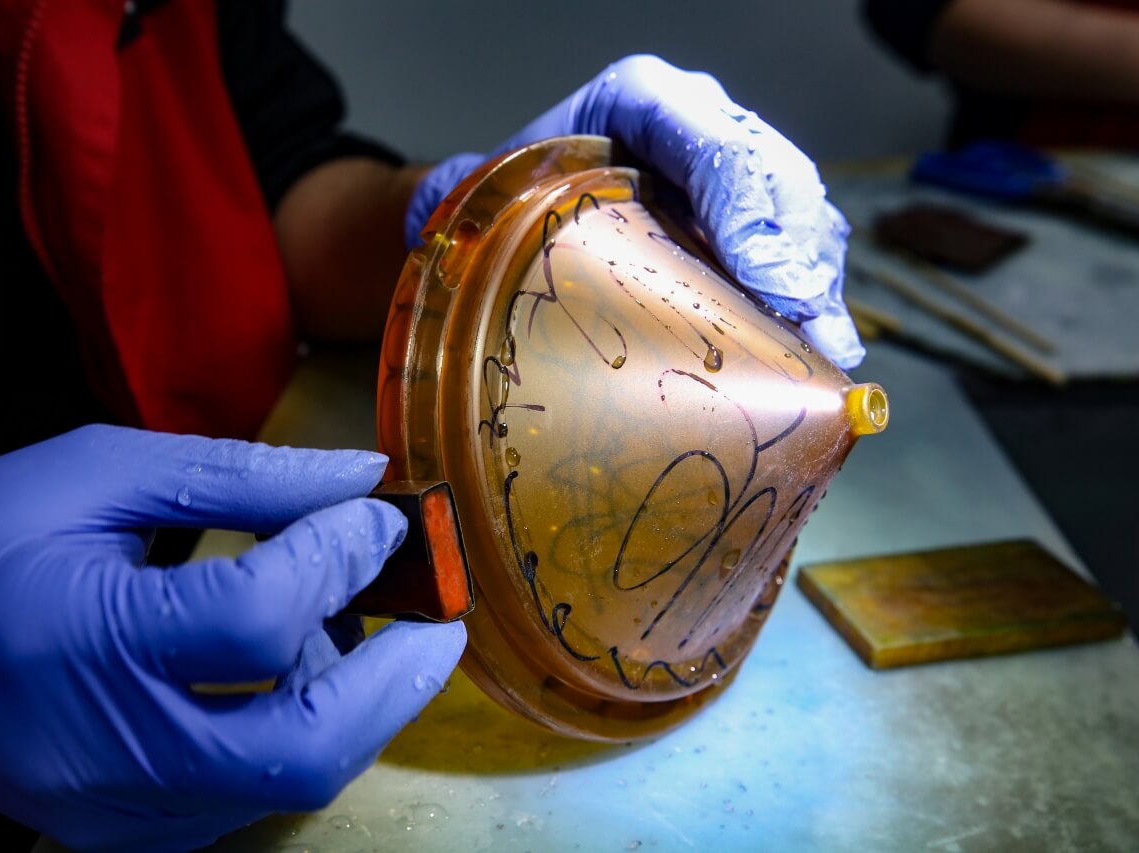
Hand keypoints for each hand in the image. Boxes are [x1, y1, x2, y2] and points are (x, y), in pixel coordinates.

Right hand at [0, 425, 464, 850]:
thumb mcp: (95, 473)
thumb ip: (237, 477)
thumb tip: (358, 481)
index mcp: (79, 635)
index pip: (254, 618)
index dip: (340, 559)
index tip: (380, 517)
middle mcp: (103, 748)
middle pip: (298, 748)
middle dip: (395, 683)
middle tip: (442, 621)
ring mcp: (116, 808)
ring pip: (285, 781)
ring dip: (351, 704)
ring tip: (351, 625)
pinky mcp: (125, 831)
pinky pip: (249, 794)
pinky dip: (298, 733)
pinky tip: (294, 672)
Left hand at [406, 54, 862, 368]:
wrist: (525, 205)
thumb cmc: (512, 197)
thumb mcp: (494, 189)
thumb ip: (479, 200)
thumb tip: (454, 222)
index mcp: (641, 97)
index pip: (706, 135)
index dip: (744, 203)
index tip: (764, 279)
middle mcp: (700, 120)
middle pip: (770, 171)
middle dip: (794, 250)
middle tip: (803, 321)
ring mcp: (734, 167)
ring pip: (800, 206)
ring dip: (816, 280)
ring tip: (824, 346)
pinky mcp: (750, 215)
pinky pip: (801, 242)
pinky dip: (812, 294)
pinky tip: (818, 345)